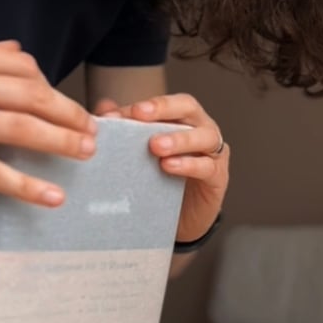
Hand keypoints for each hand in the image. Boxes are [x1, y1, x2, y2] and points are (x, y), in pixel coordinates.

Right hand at [0, 35, 96, 205]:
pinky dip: (27, 186)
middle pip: (31, 95)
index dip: (50, 86)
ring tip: (85, 150)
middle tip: (92, 128)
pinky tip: (53, 196)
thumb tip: (19, 53)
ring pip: (22, 130)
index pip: (22, 67)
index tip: (64, 103)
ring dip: (61, 141)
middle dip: (68, 112)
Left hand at [94, 93, 228, 242]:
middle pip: (189, 108)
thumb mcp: (141, 155)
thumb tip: (104, 109)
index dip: (151, 104)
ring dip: (179, 138)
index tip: (129, 110)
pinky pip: (207, 166)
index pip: (170, 103)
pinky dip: (188, 164)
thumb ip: (125, 130)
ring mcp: (213, 153)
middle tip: (140, 114)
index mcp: (183, 120)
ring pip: (204, 136)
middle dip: (164, 109)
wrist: (180, 220)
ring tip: (155, 146)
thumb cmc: (162, 181)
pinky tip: (169, 166)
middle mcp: (201, 130)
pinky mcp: (218, 177)